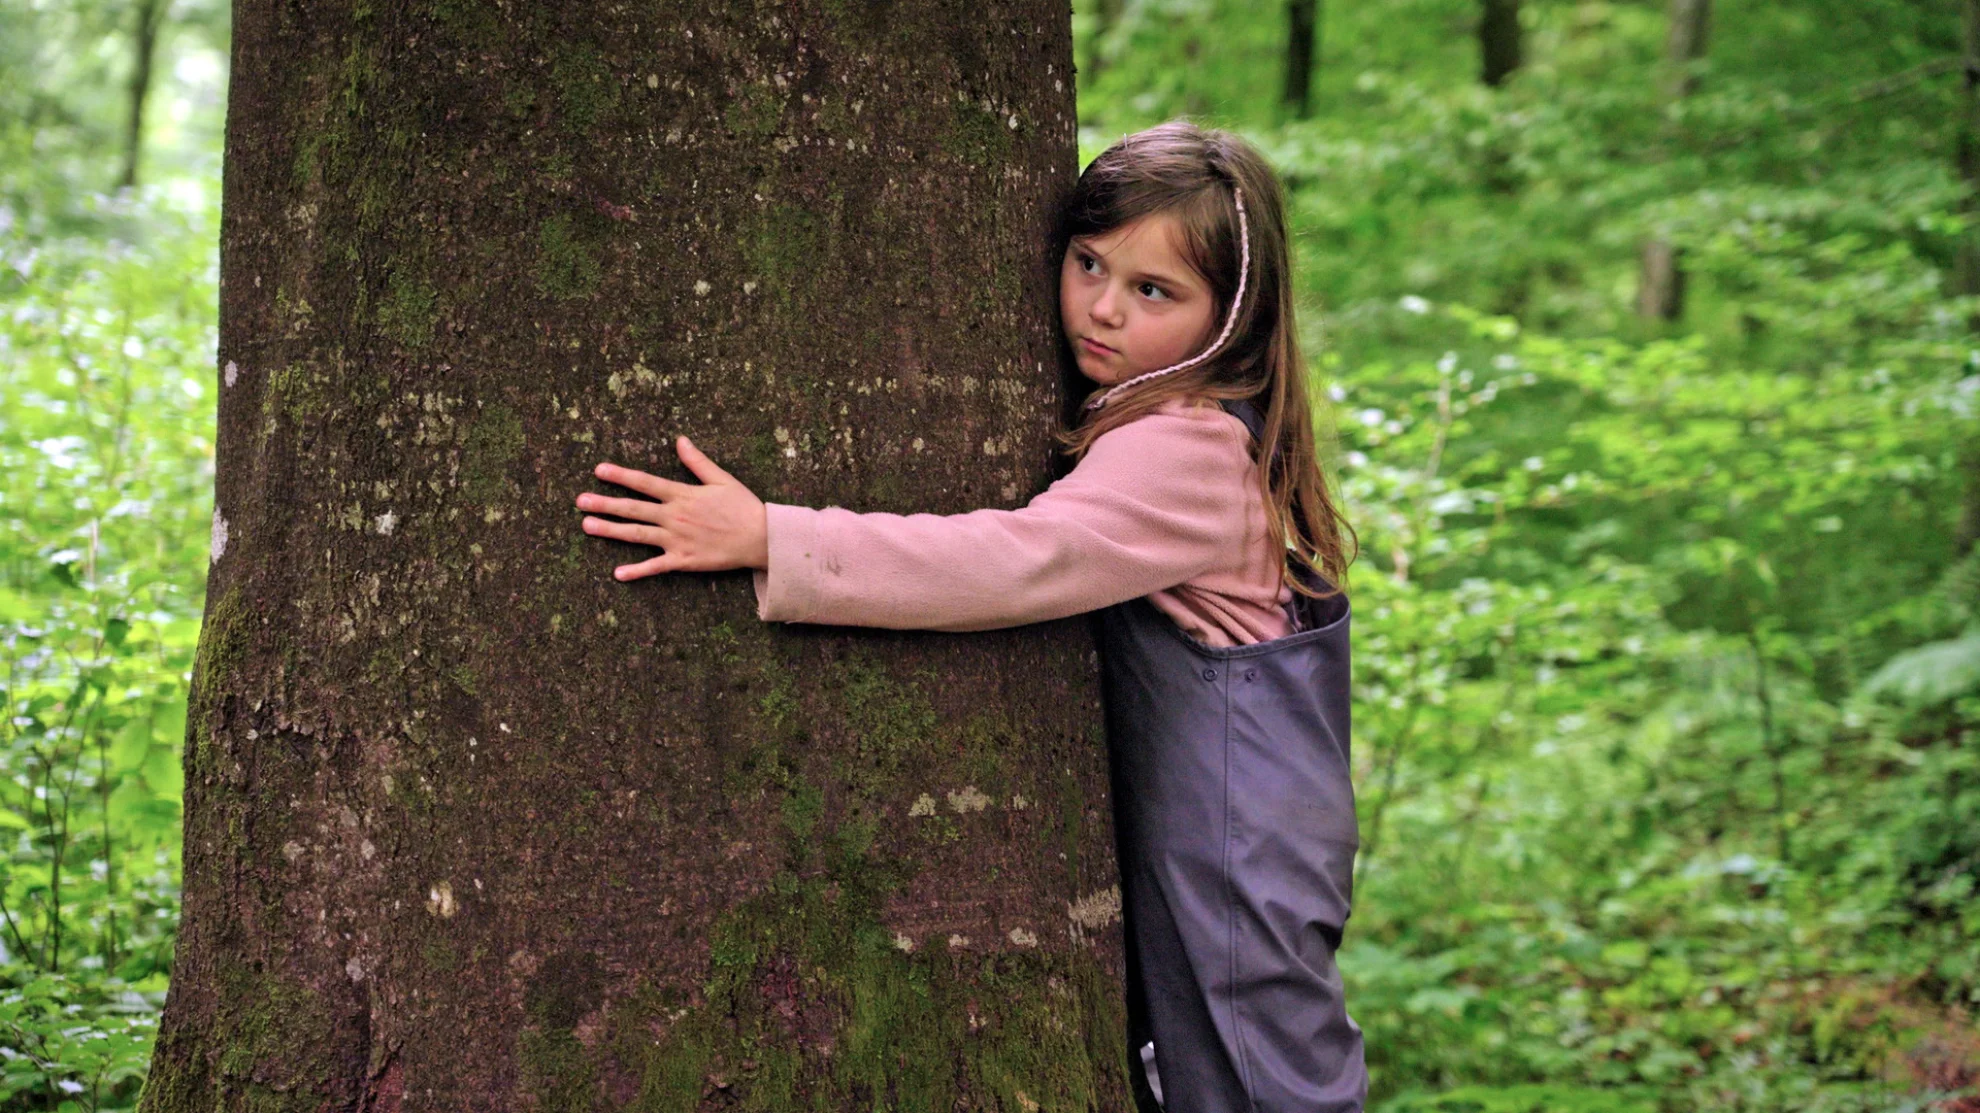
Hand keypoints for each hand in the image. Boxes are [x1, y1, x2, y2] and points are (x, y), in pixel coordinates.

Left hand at [576, 436, 768, 578]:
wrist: (761, 538)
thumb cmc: (743, 506)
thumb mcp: (721, 478)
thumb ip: (697, 461)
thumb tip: (680, 440)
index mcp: (683, 494)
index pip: (645, 482)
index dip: (621, 475)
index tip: (599, 470)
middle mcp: (675, 516)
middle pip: (633, 508)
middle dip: (605, 504)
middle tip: (580, 501)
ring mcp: (677, 539)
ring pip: (637, 534)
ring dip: (610, 530)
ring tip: (587, 526)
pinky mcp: (684, 560)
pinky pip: (656, 567)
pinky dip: (637, 571)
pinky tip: (618, 573)